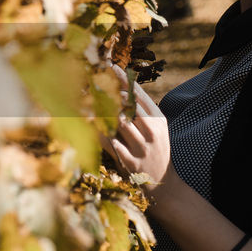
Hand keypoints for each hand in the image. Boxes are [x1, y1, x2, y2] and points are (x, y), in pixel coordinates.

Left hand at [100, 64, 175, 192]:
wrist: (163, 183)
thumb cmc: (155, 149)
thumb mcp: (156, 129)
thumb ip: (142, 111)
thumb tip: (120, 87)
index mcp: (159, 119)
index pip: (140, 95)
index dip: (125, 80)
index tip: (111, 67)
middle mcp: (152, 132)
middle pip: (129, 105)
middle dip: (111, 92)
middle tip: (95, 80)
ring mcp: (141, 148)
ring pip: (119, 123)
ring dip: (103, 111)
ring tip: (88, 99)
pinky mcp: (130, 162)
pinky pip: (111, 143)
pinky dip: (99, 133)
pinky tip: (89, 124)